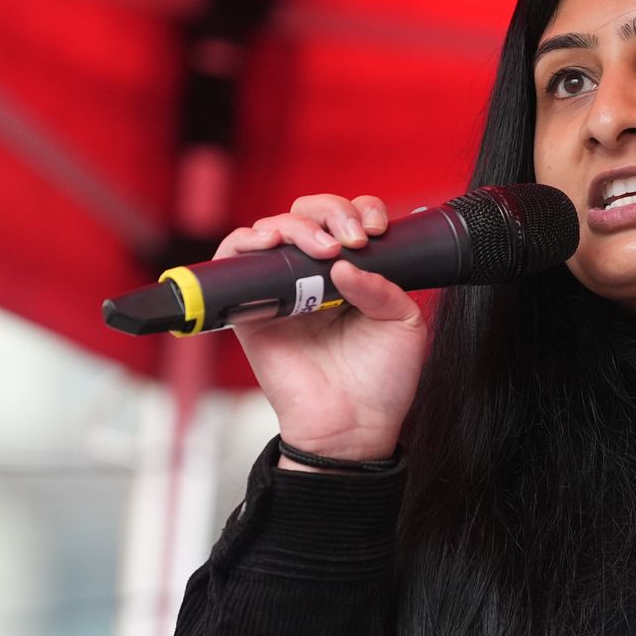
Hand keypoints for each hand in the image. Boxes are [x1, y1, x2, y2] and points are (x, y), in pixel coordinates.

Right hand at [215, 193, 429, 462]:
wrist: (353, 426)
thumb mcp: (403, 323)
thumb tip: (345, 263)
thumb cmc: (381, 381)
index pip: (348, 218)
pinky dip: (245, 241)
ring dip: (294, 224)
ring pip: (273, 229)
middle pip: (308, 214)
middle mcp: (315, 275)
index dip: (360, 209)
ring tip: (320, 248)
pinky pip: (233, 261)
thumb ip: (382, 285)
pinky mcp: (251, 309)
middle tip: (349, 240)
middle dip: (330, 212)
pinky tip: (270, 244)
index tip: (375, 229)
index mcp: (354, 272)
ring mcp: (282, 289)